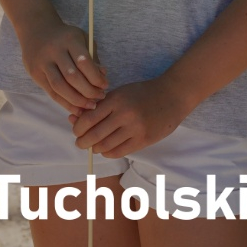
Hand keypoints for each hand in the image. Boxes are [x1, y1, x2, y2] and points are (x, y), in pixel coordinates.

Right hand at [17, 14, 108, 112]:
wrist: (36, 30)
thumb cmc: (65, 37)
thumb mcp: (81, 39)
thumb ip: (92, 58)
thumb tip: (102, 77)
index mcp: (69, 40)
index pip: (84, 62)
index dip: (96, 77)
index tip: (105, 85)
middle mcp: (54, 50)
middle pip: (72, 77)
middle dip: (88, 91)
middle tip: (100, 97)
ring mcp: (42, 62)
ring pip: (59, 87)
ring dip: (77, 100)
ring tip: (90, 106)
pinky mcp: (35, 73)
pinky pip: (51, 92)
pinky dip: (65, 103)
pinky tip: (77, 108)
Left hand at [70, 77, 190, 158]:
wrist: (171, 96)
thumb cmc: (142, 93)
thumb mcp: (120, 92)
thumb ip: (100, 105)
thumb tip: (75, 118)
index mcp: (116, 99)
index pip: (88, 119)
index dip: (78, 128)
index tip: (76, 130)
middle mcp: (124, 114)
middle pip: (94, 135)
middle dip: (82, 142)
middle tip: (80, 143)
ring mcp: (135, 129)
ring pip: (105, 146)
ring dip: (95, 149)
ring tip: (94, 146)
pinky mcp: (143, 140)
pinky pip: (119, 152)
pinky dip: (108, 153)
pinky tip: (106, 149)